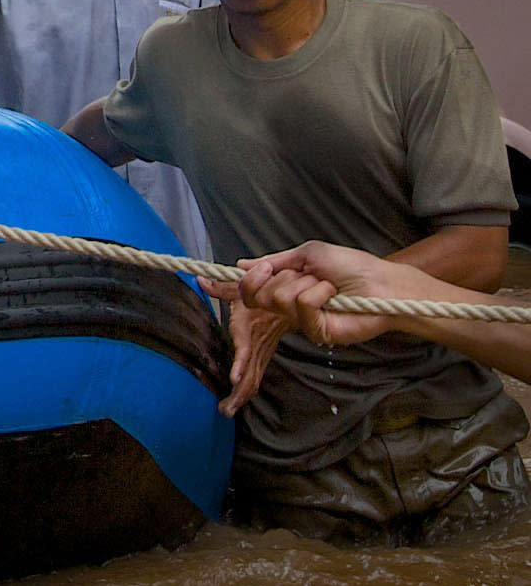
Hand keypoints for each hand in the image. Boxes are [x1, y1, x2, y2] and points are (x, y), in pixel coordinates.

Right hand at [207, 241, 403, 412]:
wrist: (383, 285)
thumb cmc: (352, 267)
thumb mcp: (309, 253)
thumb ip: (275, 260)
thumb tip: (244, 264)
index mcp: (285, 286)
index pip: (250, 291)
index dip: (225, 288)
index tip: (202, 280)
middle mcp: (287, 305)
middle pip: (254, 296)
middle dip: (269, 278)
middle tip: (292, 272)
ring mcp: (299, 320)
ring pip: (276, 299)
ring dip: (303, 283)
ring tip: (326, 285)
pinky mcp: (313, 331)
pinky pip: (299, 307)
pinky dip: (316, 293)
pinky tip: (331, 295)